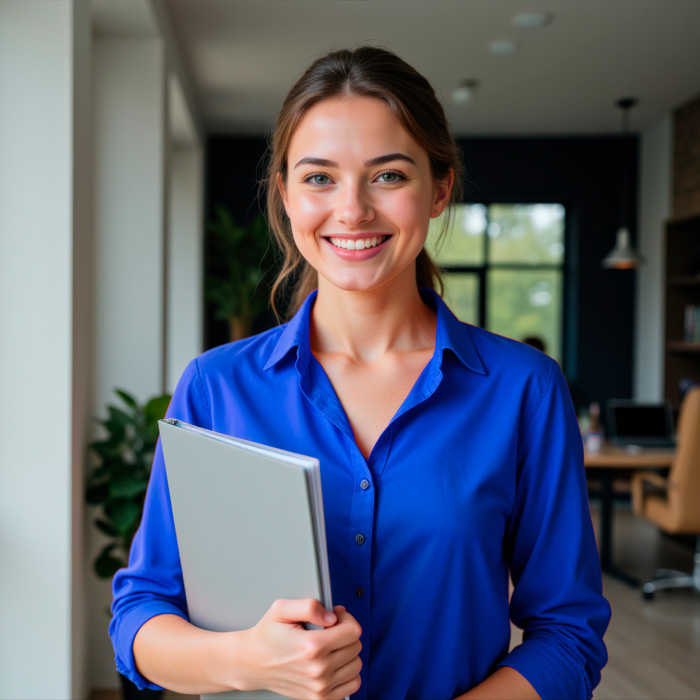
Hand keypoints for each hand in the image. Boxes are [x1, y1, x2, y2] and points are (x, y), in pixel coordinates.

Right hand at [233, 598, 361, 699]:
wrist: (252, 663)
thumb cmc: (267, 635)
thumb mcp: (282, 609)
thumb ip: (309, 606)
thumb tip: (332, 617)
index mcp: (311, 646)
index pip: (353, 631)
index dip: (346, 618)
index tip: (335, 616)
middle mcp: (318, 670)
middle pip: (356, 646)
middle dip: (346, 633)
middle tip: (329, 629)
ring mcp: (319, 687)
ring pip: (356, 664)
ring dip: (347, 652)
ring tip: (330, 646)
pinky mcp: (320, 698)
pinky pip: (352, 684)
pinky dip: (348, 672)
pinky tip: (334, 662)